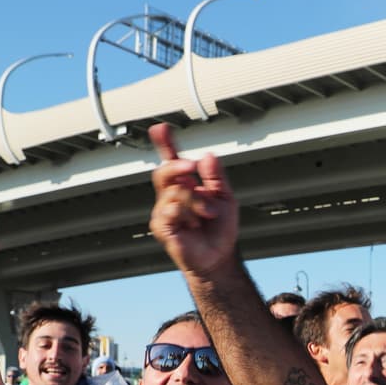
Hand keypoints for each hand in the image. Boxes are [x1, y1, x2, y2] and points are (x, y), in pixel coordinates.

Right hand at [148, 124, 239, 276]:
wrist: (218, 256)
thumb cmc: (219, 228)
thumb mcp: (225, 198)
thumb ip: (216, 177)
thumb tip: (208, 156)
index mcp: (185, 185)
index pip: (172, 162)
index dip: (166, 145)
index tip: (161, 128)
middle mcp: (171, 195)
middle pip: (164, 171)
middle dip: (177, 165)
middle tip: (192, 166)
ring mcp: (163, 210)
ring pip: (174, 191)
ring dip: (196, 200)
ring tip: (208, 214)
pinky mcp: (160, 226)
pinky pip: (170, 209)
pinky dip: (187, 213)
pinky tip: (195, 224)